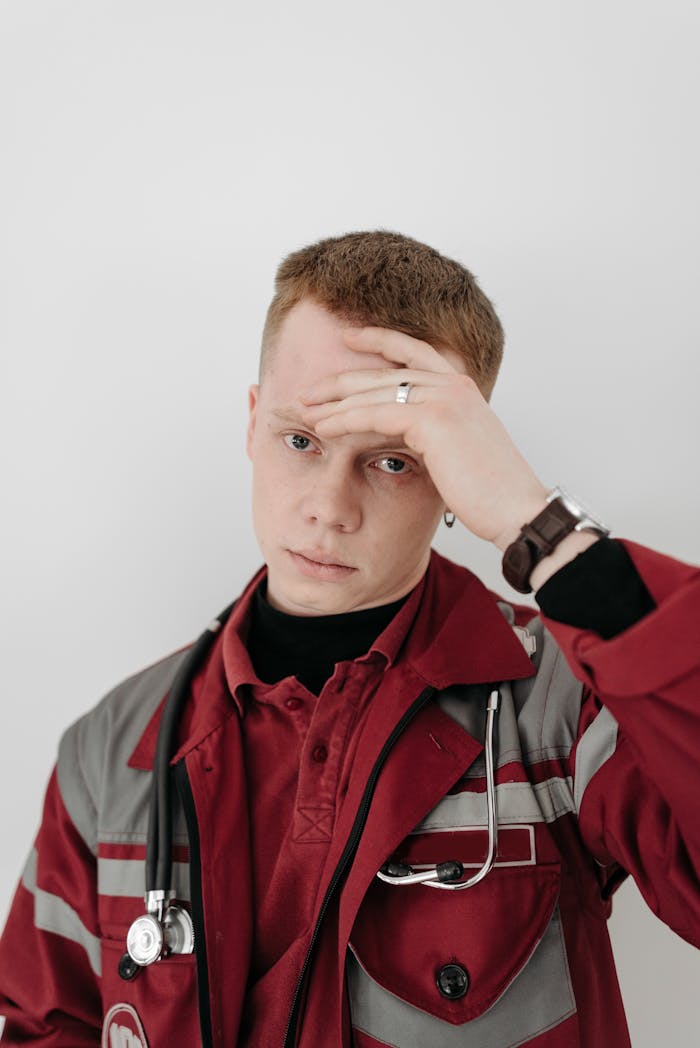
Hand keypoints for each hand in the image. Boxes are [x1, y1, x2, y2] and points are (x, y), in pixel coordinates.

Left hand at [299, 326, 549, 550]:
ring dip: (334, 402)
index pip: (414, 351)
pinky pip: (376, 414)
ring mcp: (445, 397)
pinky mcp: (433, 419)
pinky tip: (323, 427)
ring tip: (304, 409)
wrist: (516, 510)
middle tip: (309, 390)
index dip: (379, 339)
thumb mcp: (459, 450)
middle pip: (385, 371)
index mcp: (462, 387)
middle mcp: (454, 384)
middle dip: (342, 380)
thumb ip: (434, 433)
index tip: (349, 336)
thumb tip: (404, 436)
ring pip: (375, 392)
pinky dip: (345, 420)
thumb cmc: (490, 492)